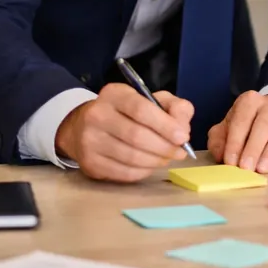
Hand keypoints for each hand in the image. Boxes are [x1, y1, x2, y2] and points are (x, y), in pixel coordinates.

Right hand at [55, 83, 193, 182]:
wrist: (84, 127)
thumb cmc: (127, 111)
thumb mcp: (151, 99)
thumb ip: (174, 107)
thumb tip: (183, 128)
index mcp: (114, 94)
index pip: (141, 110)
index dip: (165, 125)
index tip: (183, 137)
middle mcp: (97, 115)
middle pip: (136, 136)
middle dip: (164, 147)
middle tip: (179, 152)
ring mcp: (89, 141)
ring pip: (130, 157)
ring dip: (155, 161)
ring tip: (167, 158)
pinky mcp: (89, 163)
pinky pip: (122, 172)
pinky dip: (142, 172)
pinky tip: (150, 166)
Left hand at [207, 91, 267, 173]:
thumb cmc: (249, 126)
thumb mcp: (230, 128)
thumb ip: (219, 139)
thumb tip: (220, 155)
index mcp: (250, 101)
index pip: (241, 120)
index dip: (235, 141)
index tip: (230, 162)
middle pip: (263, 125)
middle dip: (253, 148)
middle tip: (246, 168)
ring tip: (262, 169)